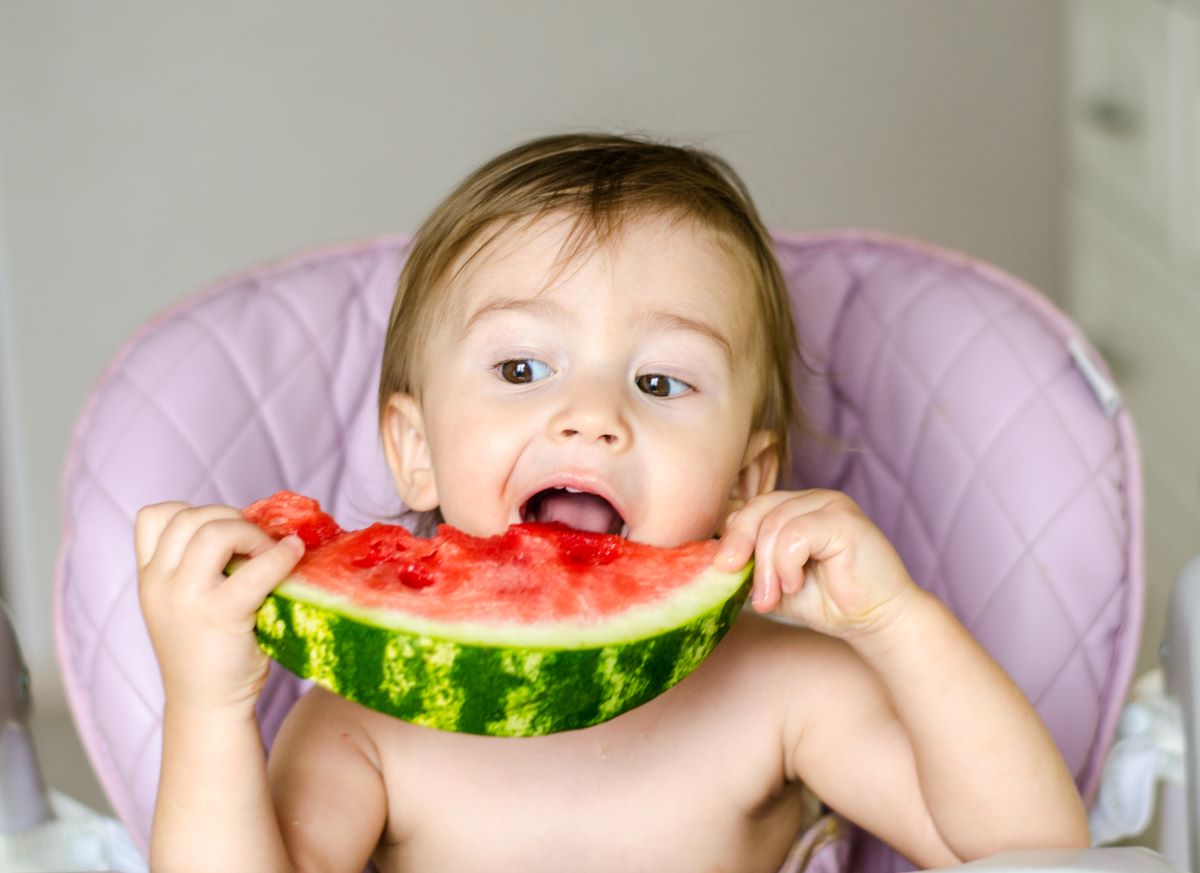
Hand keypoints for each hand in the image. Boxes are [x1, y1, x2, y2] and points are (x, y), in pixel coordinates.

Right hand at [135, 502, 304, 714]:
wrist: (207, 706)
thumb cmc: (207, 652)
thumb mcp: (184, 604)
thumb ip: (197, 568)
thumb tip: (254, 527)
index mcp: (148, 578)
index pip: (154, 516)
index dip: (194, 512)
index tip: (222, 532)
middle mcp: (158, 584)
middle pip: (190, 516)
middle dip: (231, 517)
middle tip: (256, 543)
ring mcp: (186, 599)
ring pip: (214, 530)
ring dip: (251, 532)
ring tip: (269, 553)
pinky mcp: (221, 614)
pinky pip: (256, 569)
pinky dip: (281, 555)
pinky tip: (293, 556)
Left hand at [714, 489, 915, 639]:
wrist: (876, 621)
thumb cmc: (828, 602)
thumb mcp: (774, 583)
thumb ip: (747, 567)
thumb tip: (709, 562)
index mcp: (794, 508)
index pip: (748, 509)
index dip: (731, 538)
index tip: (722, 572)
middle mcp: (811, 499)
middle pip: (756, 510)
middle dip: (742, 551)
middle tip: (750, 591)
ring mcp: (829, 503)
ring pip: (772, 524)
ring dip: (767, 568)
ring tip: (776, 596)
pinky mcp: (844, 519)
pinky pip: (795, 533)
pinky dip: (787, 563)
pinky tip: (797, 583)